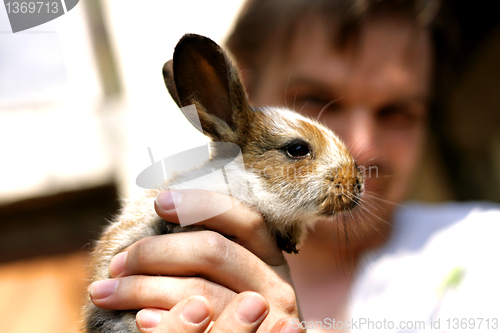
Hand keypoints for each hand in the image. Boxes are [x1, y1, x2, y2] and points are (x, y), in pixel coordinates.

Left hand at [89, 190, 299, 331]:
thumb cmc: (229, 307)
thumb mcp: (233, 275)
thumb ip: (207, 249)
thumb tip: (163, 207)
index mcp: (269, 258)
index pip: (246, 220)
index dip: (203, 205)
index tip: (159, 203)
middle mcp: (274, 284)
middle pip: (214, 251)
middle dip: (156, 252)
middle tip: (118, 264)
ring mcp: (265, 319)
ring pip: (201, 294)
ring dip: (144, 288)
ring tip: (107, 292)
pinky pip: (203, 328)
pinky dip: (166, 322)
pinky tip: (140, 319)